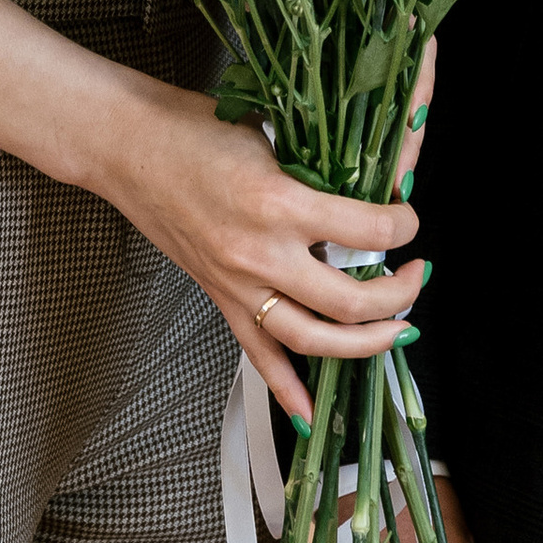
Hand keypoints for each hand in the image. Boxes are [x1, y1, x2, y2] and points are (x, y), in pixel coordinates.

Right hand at [88, 51, 429, 425]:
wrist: (127, 146)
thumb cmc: (194, 129)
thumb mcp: (270, 137)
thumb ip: (316, 170)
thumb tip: (366, 191)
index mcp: (280, 203)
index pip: (367, 230)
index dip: (402, 226)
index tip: (408, 220)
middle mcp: (261, 254)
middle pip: (349, 302)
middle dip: (398, 297)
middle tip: (416, 278)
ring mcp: (237, 284)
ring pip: (312, 341)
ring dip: (363, 345)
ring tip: (396, 332)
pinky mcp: (219, 298)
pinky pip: (258, 355)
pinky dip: (287, 389)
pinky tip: (311, 413)